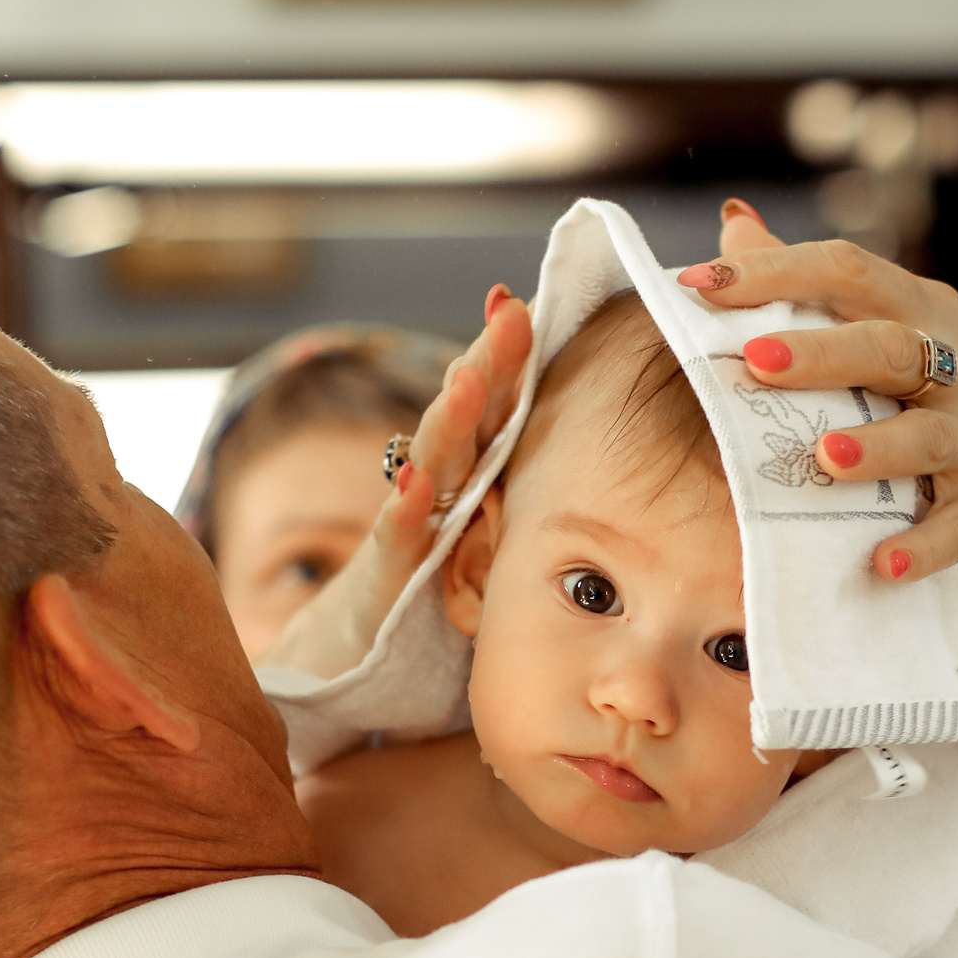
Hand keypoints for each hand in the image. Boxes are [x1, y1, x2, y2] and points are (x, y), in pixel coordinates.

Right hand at [258, 288, 531, 678]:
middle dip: (487, 365)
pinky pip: (399, 541)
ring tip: (468, 379)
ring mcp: (409, 530)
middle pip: (467, 419)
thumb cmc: (435, 590)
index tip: (529, 304)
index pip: (496, 409)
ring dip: (449, 422)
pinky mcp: (386, 580)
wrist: (348, 653)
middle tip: (511, 314)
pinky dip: (408, 511)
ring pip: (432, 466)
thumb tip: (609, 469)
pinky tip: (421, 484)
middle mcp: (438, 490)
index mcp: (472, 476)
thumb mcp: (494, 540)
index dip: (512, 360)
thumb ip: (526, 499)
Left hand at [678, 204, 957, 615]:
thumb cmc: (929, 412)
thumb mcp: (882, 342)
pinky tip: (881, 561)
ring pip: (929, 436)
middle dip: (823, 353)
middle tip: (756, 361)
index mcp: (922, 313)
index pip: (849, 272)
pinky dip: (923, 544)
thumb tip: (733, 220)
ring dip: (876, 448)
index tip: (698, 283)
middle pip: (892, 346)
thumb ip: (809, 288)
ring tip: (824, 459)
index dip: (775, 271)